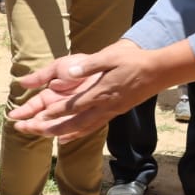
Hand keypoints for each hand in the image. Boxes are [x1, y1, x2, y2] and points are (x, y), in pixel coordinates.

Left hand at [9, 39, 188, 141]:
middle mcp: (105, 105)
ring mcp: (111, 111)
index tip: (39, 116)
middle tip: (37, 132)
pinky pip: (95, 126)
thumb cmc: (133, 61)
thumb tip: (70, 71)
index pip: (74, 105)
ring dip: (67, 133)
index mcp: (101, 91)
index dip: (56, 112)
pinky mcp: (116, 112)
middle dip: (56, 128)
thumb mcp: (110, 56)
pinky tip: (73, 135)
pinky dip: (82, 132)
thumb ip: (89, 65)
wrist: (158, 72)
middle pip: (77, 122)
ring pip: (86, 127)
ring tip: (52, 138)